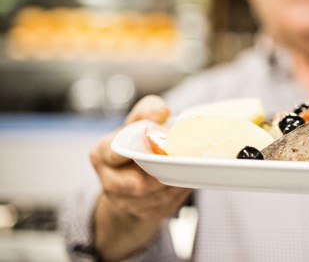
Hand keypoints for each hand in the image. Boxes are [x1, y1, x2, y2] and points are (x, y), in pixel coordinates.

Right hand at [90, 95, 191, 259]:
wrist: (131, 176)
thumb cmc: (135, 143)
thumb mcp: (137, 121)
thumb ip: (147, 111)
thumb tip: (162, 112)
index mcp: (102, 153)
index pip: (114, 154)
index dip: (136, 151)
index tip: (155, 147)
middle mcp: (108, 181)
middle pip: (139, 184)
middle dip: (162, 173)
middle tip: (182, 160)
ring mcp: (124, 203)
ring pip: (156, 197)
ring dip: (175, 183)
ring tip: (188, 167)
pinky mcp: (143, 215)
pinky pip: (167, 206)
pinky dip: (180, 192)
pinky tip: (186, 179)